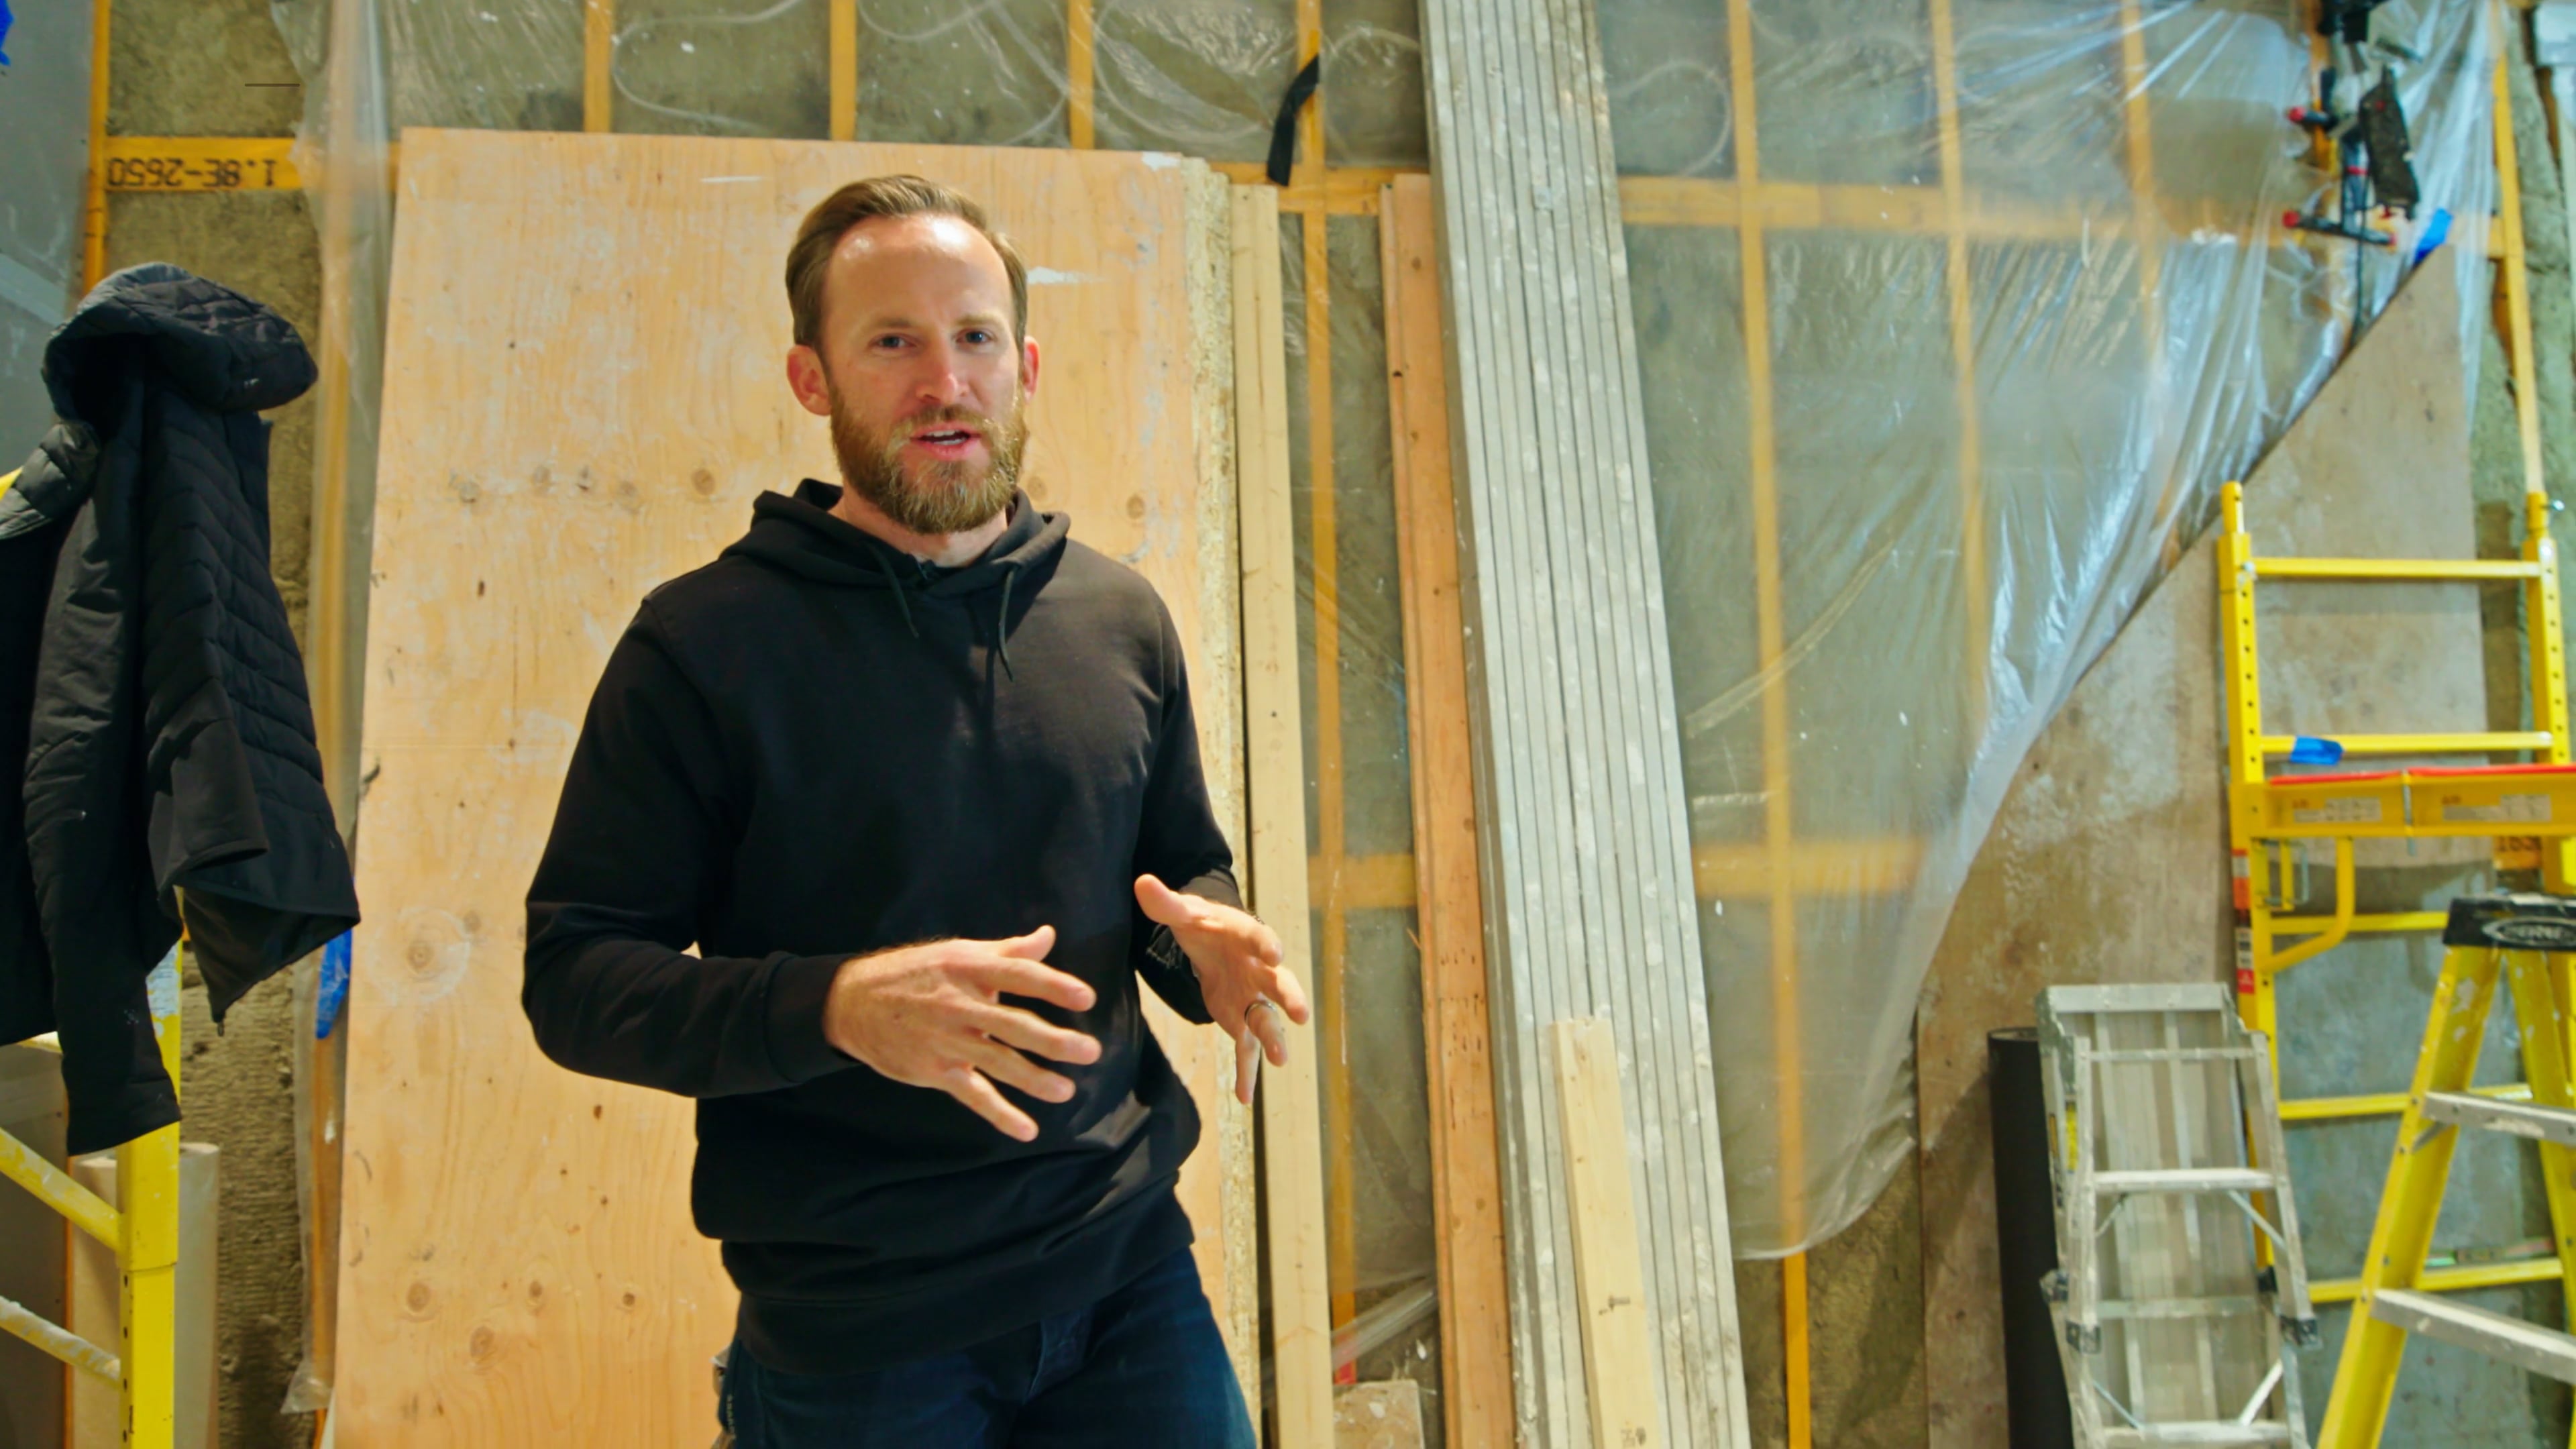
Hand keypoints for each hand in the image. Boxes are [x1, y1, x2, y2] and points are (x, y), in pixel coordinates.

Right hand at [822, 926, 1101, 1141]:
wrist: (853, 1002)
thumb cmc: (915, 973)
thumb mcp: (959, 953)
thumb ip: (1008, 950)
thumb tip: (1048, 936)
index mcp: (970, 969)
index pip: (1020, 976)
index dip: (1053, 986)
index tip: (1086, 998)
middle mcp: (960, 1004)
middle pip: (1014, 1025)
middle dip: (1054, 1041)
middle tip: (1091, 1052)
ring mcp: (947, 1040)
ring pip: (998, 1062)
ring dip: (1035, 1079)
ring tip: (1067, 1091)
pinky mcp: (935, 1070)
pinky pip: (973, 1094)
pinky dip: (1000, 1114)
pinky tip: (1026, 1129)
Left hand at [1134, 875, 1310, 1104]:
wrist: (1213, 942)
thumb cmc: (1203, 924)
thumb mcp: (1183, 912)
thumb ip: (1165, 902)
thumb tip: (1142, 882)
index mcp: (1247, 937)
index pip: (1260, 938)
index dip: (1267, 945)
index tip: (1275, 954)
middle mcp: (1259, 970)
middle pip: (1279, 984)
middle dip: (1289, 997)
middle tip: (1300, 1014)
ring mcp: (1254, 997)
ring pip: (1267, 1020)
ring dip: (1274, 1039)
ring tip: (1279, 1060)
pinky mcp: (1241, 1019)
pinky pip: (1247, 1048)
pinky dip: (1246, 1072)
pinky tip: (1245, 1097)